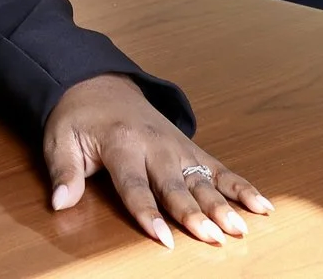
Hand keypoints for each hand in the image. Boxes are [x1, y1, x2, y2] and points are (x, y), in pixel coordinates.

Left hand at [42, 73, 270, 248]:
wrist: (99, 84)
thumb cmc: (79, 118)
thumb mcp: (60, 140)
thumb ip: (64, 173)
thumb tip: (60, 203)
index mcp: (121, 143)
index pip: (135, 185)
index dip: (148, 213)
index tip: (163, 237)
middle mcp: (155, 145)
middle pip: (175, 186)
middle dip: (194, 213)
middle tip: (213, 237)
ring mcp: (177, 147)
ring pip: (202, 180)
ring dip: (223, 205)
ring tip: (240, 228)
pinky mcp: (191, 149)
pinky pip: (220, 169)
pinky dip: (242, 187)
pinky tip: (262, 206)